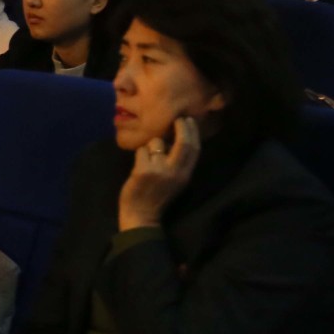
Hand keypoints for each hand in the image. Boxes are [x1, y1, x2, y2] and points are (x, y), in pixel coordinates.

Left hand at [118, 115, 200, 231]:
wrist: (141, 215)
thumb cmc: (157, 196)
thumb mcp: (175, 181)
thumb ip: (178, 162)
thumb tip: (175, 138)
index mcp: (185, 175)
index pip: (194, 149)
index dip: (193, 132)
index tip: (188, 120)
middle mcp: (175, 171)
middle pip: (183, 142)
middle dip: (181, 127)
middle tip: (177, 118)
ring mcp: (159, 170)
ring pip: (156, 143)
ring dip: (151, 145)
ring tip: (148, 157)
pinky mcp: (143, 170)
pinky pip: (141, 150)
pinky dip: (139, 154)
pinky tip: (139, 165)